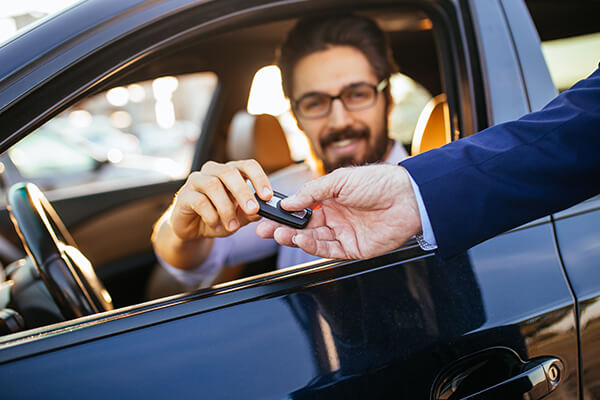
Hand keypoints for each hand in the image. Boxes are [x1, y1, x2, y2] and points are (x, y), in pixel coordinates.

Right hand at [169, 159, 271, 239]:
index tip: (267, 196)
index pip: (247, 165)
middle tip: (253, 210)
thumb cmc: (218, 217)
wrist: (193, 230)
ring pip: (213, 185)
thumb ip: (251, 212)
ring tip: (233, 226)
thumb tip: (263, 210)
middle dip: (243, 192)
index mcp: (230, 172)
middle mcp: (212, 171)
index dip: (259, 178)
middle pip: (229, 172)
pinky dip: (211, 216)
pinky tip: (216, 226)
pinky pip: (199, 201)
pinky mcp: (183, 195)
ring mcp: (196, 181)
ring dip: (226, 208)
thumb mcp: (239, 217)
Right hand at [256, 164, 421, 258]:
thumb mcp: (340, 180)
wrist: (408, 198)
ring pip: (313, 239)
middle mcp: (336, 217)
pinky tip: (301, 240)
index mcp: (332, 199)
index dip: (285, 212)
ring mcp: (344, 233)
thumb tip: (289, 202)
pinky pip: (328, 250)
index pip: (302, 208)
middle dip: (283, 228)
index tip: (268, 214)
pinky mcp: (354, 249)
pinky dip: (312, 247)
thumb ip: (312, 192)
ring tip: (280, 234)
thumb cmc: (378, 182)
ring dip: (295, 237)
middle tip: (266, 229)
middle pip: (304, 226)